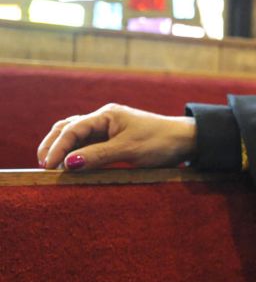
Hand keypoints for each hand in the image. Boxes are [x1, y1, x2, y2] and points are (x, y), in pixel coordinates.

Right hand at [37, 104, 197, 170]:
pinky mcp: (114, 139)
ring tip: (51, 165)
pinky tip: (70, 165)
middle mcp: (104, 118)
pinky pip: (88, 144)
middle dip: (52, 144)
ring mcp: (108, 128)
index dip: (57, 147)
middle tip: (43, 165)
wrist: (186, 140)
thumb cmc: (160, 142)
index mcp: (106, 115)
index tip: (49, 166)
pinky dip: (76, 153)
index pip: (72, 129)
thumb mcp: (129, 150)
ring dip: (62, 148)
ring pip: (76, 135)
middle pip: (68, 127)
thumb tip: (69, 164)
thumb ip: (98, 156)